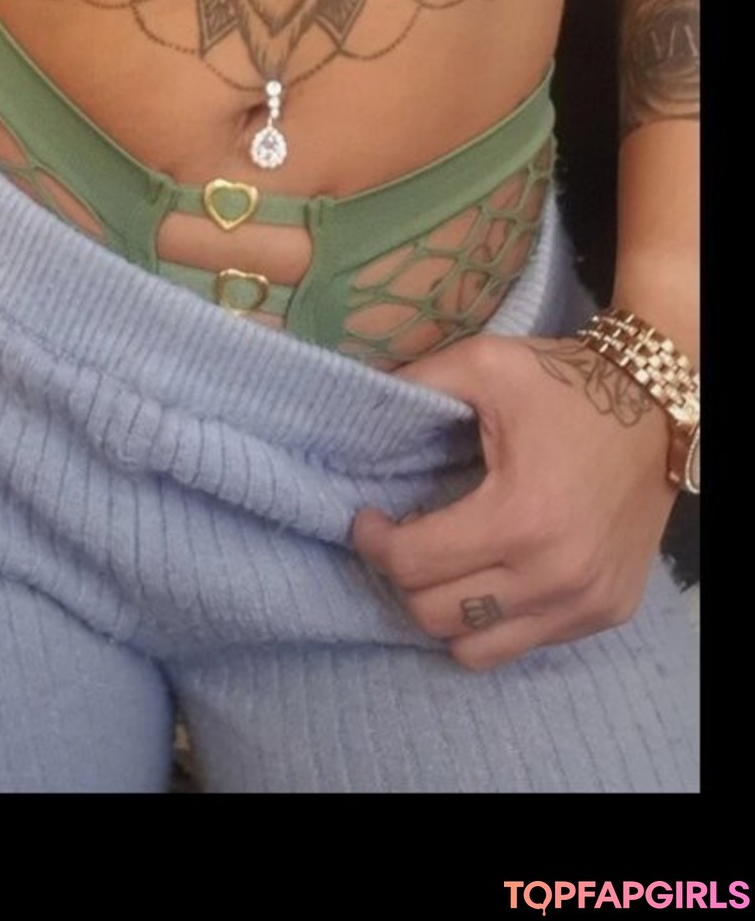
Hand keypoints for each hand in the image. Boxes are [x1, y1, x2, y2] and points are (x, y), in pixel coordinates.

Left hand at [352, 333, 677, 669]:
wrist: (658, 408)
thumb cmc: (567, 386)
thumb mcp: (485, 364)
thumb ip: (416, 383)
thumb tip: (355, 403)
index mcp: (519, 517)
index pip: (413, 564)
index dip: (374, 541)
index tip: (370, 518)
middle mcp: (553, 575)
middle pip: (435, 615)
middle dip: (404, 577)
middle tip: (406, 538)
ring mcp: (584, 602)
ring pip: (477, 649)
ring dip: (447, 609)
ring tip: (446, 563)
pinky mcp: (606, 612)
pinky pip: (526, 643)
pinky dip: (496, 619)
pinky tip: (493, 571)